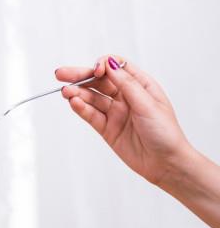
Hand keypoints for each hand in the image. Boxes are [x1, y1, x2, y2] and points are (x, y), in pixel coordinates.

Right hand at [56, 55, 192, 185]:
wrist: (165, 163)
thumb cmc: (165, 133)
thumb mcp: (148, 104)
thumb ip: (127, 84)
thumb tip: (111, 64)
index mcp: (140, 86)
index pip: (116, 67)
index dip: (103, 65)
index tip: (95, 70)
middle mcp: (126, 97)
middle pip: (98, 81)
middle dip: (80, 76)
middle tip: (61, 74)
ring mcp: (115, 113)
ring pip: (92, 98)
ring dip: (77, 93)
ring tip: (66, 92)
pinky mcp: (107, 128)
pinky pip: (91, 115)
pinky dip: (81, 108)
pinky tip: (73, 103)